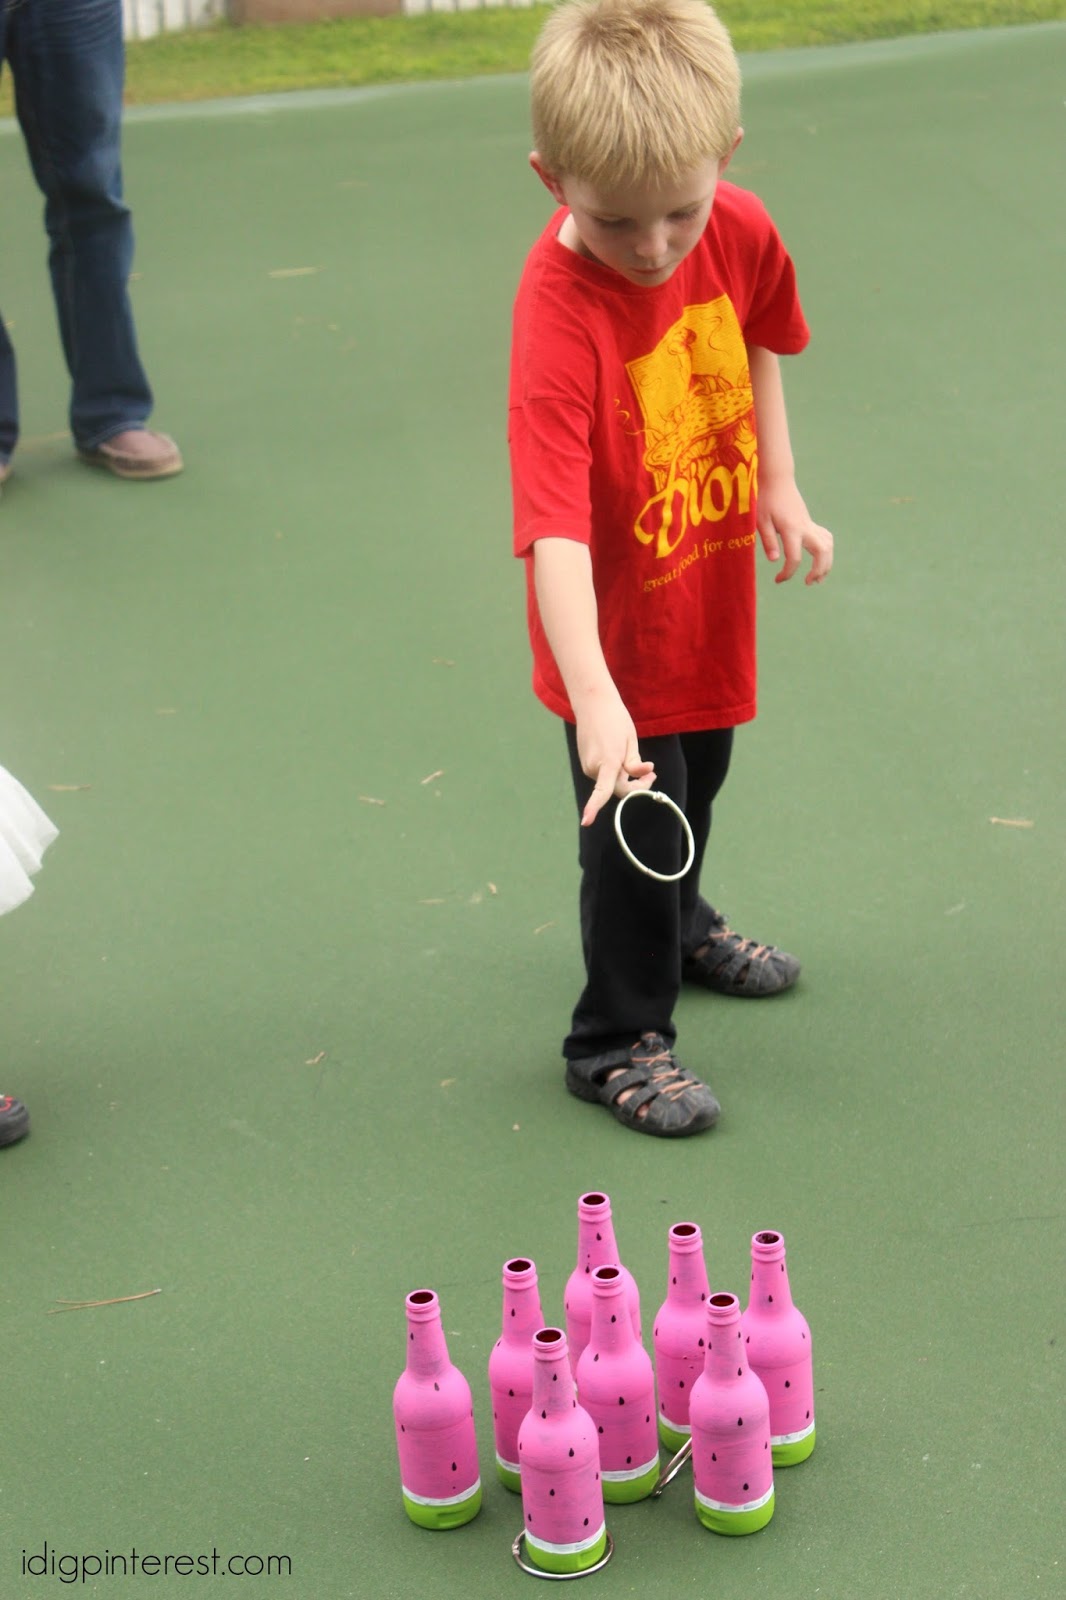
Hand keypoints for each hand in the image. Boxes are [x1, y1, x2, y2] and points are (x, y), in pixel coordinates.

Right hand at [574, 697, 655, 826]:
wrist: (593, 704)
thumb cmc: (615, 720)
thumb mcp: (631, 740)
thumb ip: (635, 763)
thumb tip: (645, 774)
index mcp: (608, 761)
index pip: (602, 790)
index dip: (594, 807)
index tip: (586, 822)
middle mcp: (594, 767)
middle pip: (616, 789)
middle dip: (635, 786)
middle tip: (652, 774)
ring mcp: (588, 767)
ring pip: (610, 782)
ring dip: (626, 778)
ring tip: (642, 764)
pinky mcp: (587, 764)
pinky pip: (604, 776)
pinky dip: (616, 772)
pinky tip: (622, 757)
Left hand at [757, 480, 833, 585]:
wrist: (778, 481)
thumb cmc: (766, 500)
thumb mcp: (761, 521)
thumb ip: (769, 540)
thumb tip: (774, 561)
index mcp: (791, 529)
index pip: (795, 557)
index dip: (788, 573)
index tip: (778, 580)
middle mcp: (804, 528)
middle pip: (822, 552)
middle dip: (819, 570)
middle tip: (808, 582)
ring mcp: (810, 525)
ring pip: (828, 545)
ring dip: (826, 563)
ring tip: (817, 577)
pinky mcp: (811, 523)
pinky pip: (826, 538)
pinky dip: (826, 552)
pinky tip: (818, 560)